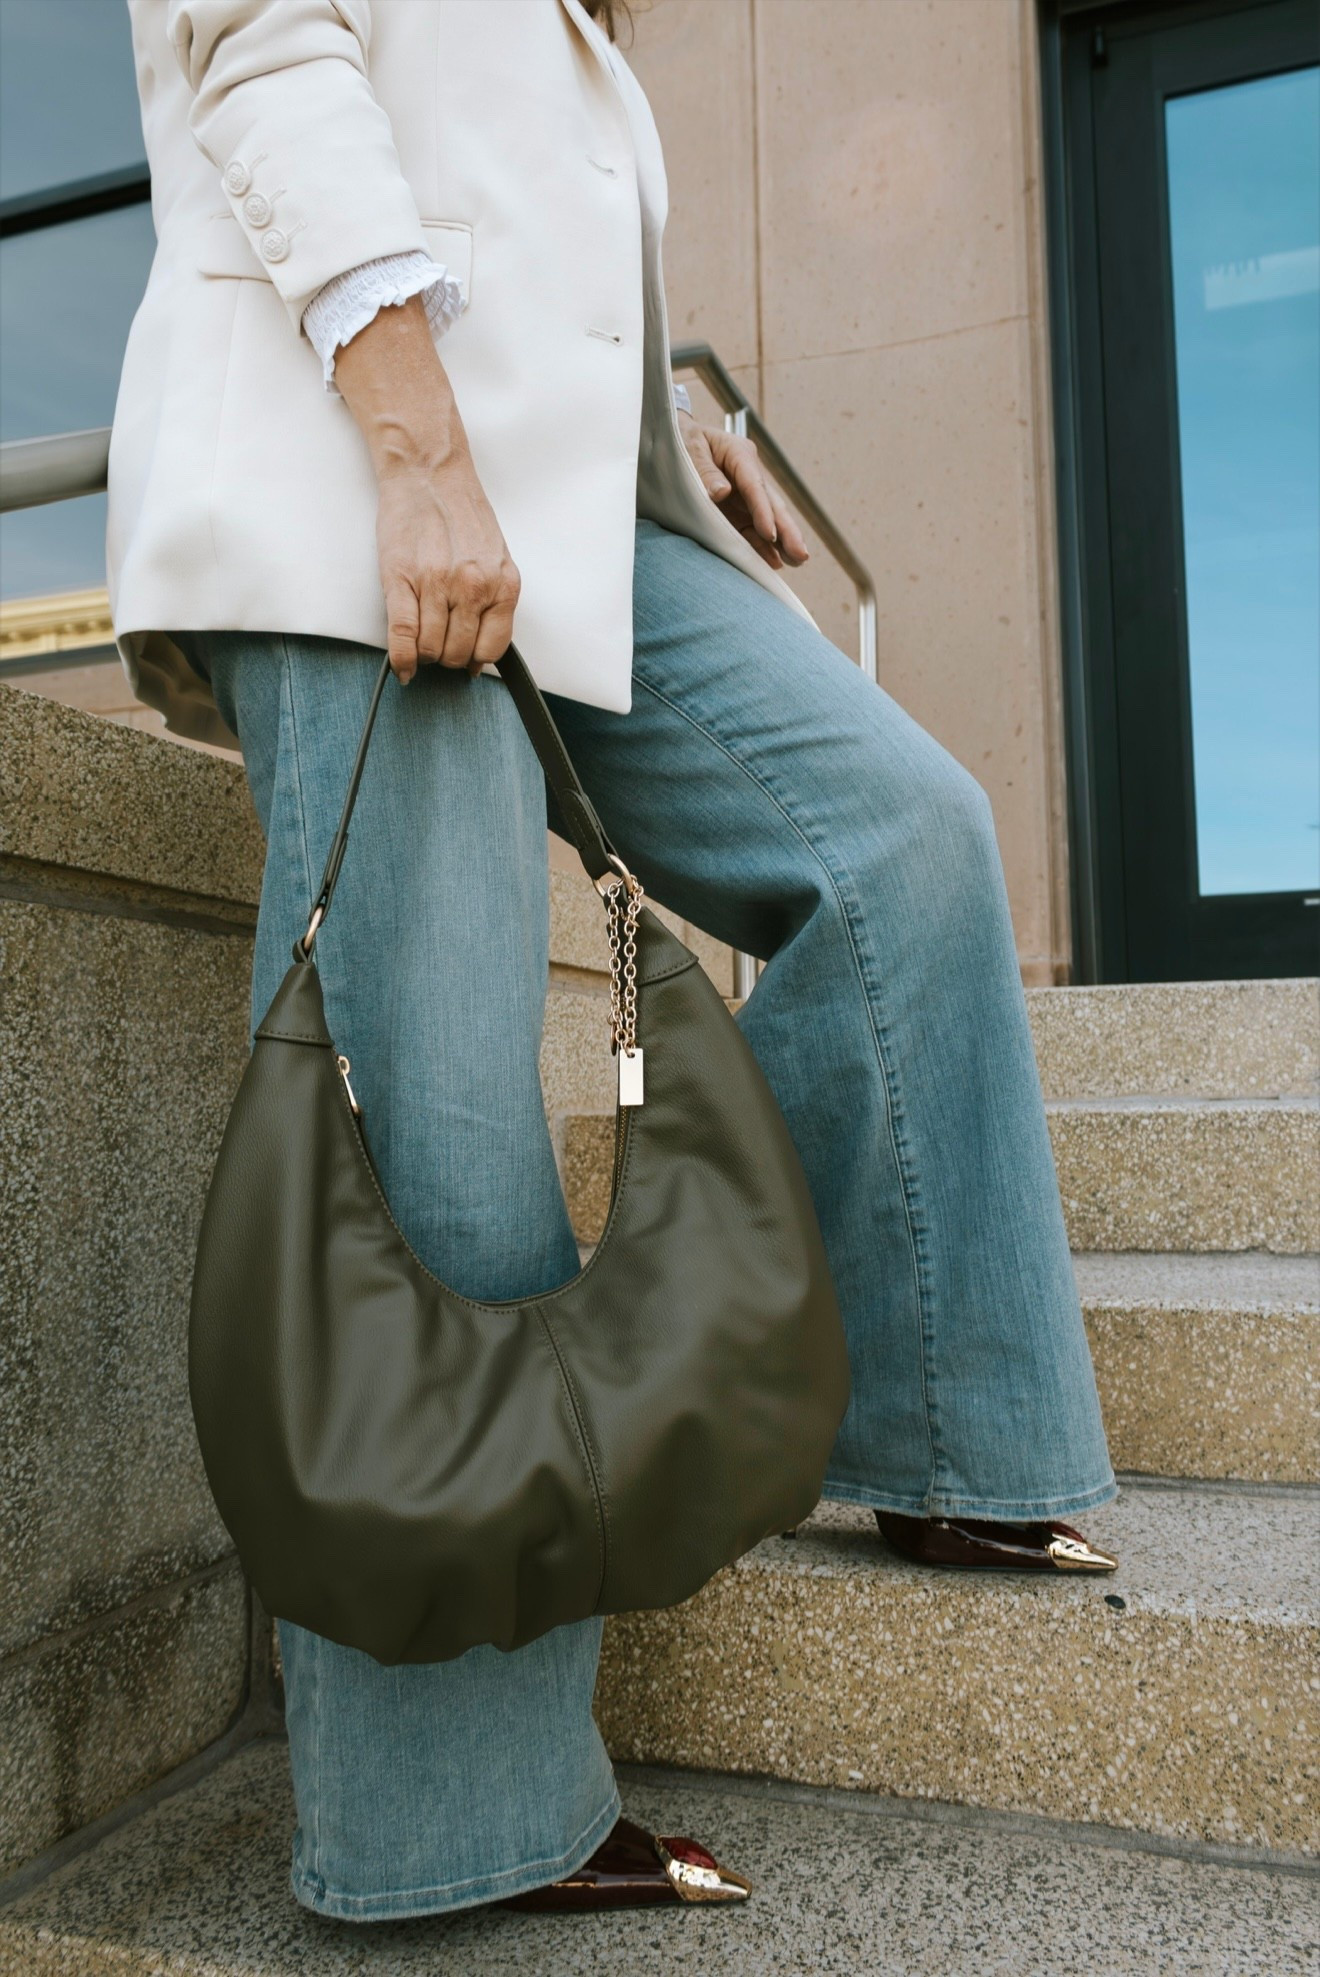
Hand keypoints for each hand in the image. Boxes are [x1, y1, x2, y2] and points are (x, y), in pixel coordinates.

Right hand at [333, 294, 519, 683]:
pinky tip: (402, 666)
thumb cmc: (460, 513)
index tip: (466, 659)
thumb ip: (494, 602)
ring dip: (424, 655)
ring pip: (431, 650)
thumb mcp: (495, 558)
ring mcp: (437, 584)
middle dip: (447, 658)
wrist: (428, 472)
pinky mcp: (401, 579)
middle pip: (459, 653)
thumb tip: (482, 655)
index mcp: (502, 583)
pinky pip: (402, 636)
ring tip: (421, 638)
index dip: (476, 660)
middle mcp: (473, 586)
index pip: (492, 648)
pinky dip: (401, 659)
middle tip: (439, 645)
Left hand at [676, 409, 809, 570]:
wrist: (672, 441)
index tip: (770, 534)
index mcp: (739, 454)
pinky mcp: (736, 511)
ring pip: (767, 519)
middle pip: (771, 503)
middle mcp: (748, 475)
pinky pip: (752, 531)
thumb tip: (721, 493)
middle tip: (801, 554)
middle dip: (787, 530)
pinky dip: (762, 547)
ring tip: (797, 562)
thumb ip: (704, 470)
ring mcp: (744, 495)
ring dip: (781, 542)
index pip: (755, 485)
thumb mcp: (688, 448)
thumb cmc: (681, 441)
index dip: (763, 511)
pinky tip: (775, 562)